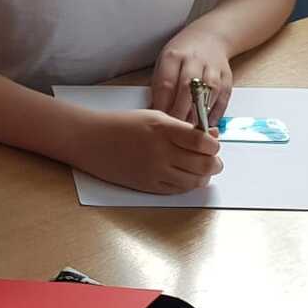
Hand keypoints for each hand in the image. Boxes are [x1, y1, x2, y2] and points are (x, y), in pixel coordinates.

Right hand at [69, 109, 220, 194]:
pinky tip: (186, 177)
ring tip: (203, 170)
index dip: (214, 145)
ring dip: (204, 177)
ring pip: (194, 181)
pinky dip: (188, 185)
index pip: (202, 141)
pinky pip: (177, 190)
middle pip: (203, 164)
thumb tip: (211, 136)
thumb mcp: (155, 117)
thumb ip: (184, 128)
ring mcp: (154, 172)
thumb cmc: (122, 125)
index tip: (214, 144)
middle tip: (215, 160)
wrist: (92, 141)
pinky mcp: (148, 186)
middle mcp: (160, 152)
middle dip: (215, 163)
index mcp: (163, 129)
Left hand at [150, 26, 233, 126]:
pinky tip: (207, 125)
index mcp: (174, 56)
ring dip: (198, 115)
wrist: (210, 38)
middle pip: (187, 90)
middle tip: (174, 131)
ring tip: (191, 132)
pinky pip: (222, 98)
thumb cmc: (183, 54)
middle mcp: (194, 60)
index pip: (166, 84)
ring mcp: (212, 68)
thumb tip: (153, 113)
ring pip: (207, 94)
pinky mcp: (227, 77)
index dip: (162, 106)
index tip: (159, 122)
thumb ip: (160, 86)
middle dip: (179, 113)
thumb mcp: (164, 62)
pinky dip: (215, 114)